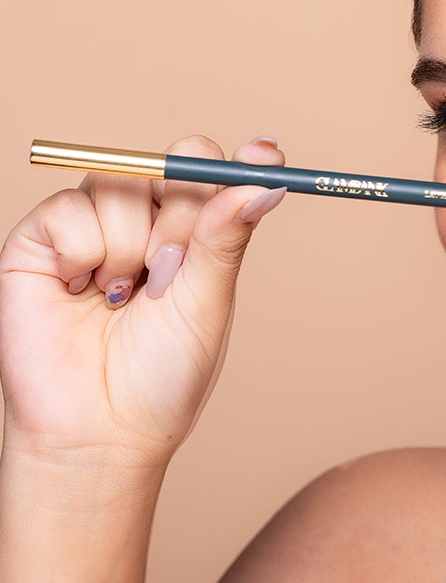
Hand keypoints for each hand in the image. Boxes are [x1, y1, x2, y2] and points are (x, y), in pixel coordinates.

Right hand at [0, 135, 287, 473]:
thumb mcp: (206, 304)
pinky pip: (68, 207)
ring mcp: (91, 230)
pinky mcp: (41, 239)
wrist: (98, 427)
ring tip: (124, 297)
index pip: (213, 182)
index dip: (240, 165)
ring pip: (118, 183)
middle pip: (167, 168)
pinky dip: (83, 250)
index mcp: (193, 245)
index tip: (267, 155)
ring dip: (129, 242)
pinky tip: (82, 290)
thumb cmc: (160, 378)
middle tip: (170, 268)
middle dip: (178, 212)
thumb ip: (224, 238)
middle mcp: (143, 228)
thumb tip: (267, 181)